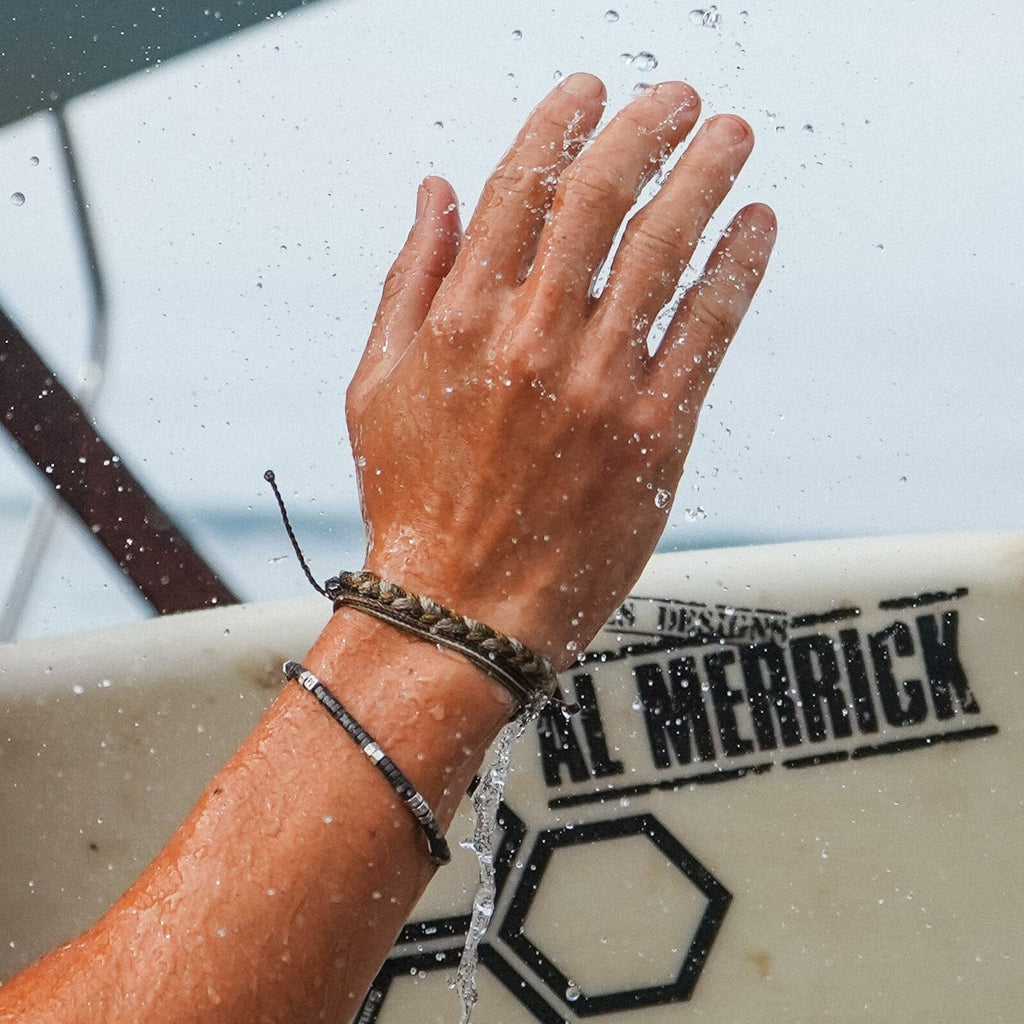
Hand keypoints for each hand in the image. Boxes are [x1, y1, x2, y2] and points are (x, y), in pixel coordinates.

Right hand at [346, 73, 775, 668]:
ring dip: (706, 179)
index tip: (589, 91)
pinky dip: (737, 268)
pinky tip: (757, 226)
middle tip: (679, 96)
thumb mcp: (375, 387)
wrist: (462, 613)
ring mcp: (598, 386)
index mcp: (460, 321)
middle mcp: (532, 340)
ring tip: (733, 136)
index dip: (560, 124)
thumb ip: (409, 280)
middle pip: (601, 200)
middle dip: (647, 130)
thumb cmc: (414, 506)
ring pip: (665, 251)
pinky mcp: (653, 434)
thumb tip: (437, 190)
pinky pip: (706, 330)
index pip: (520, 189)